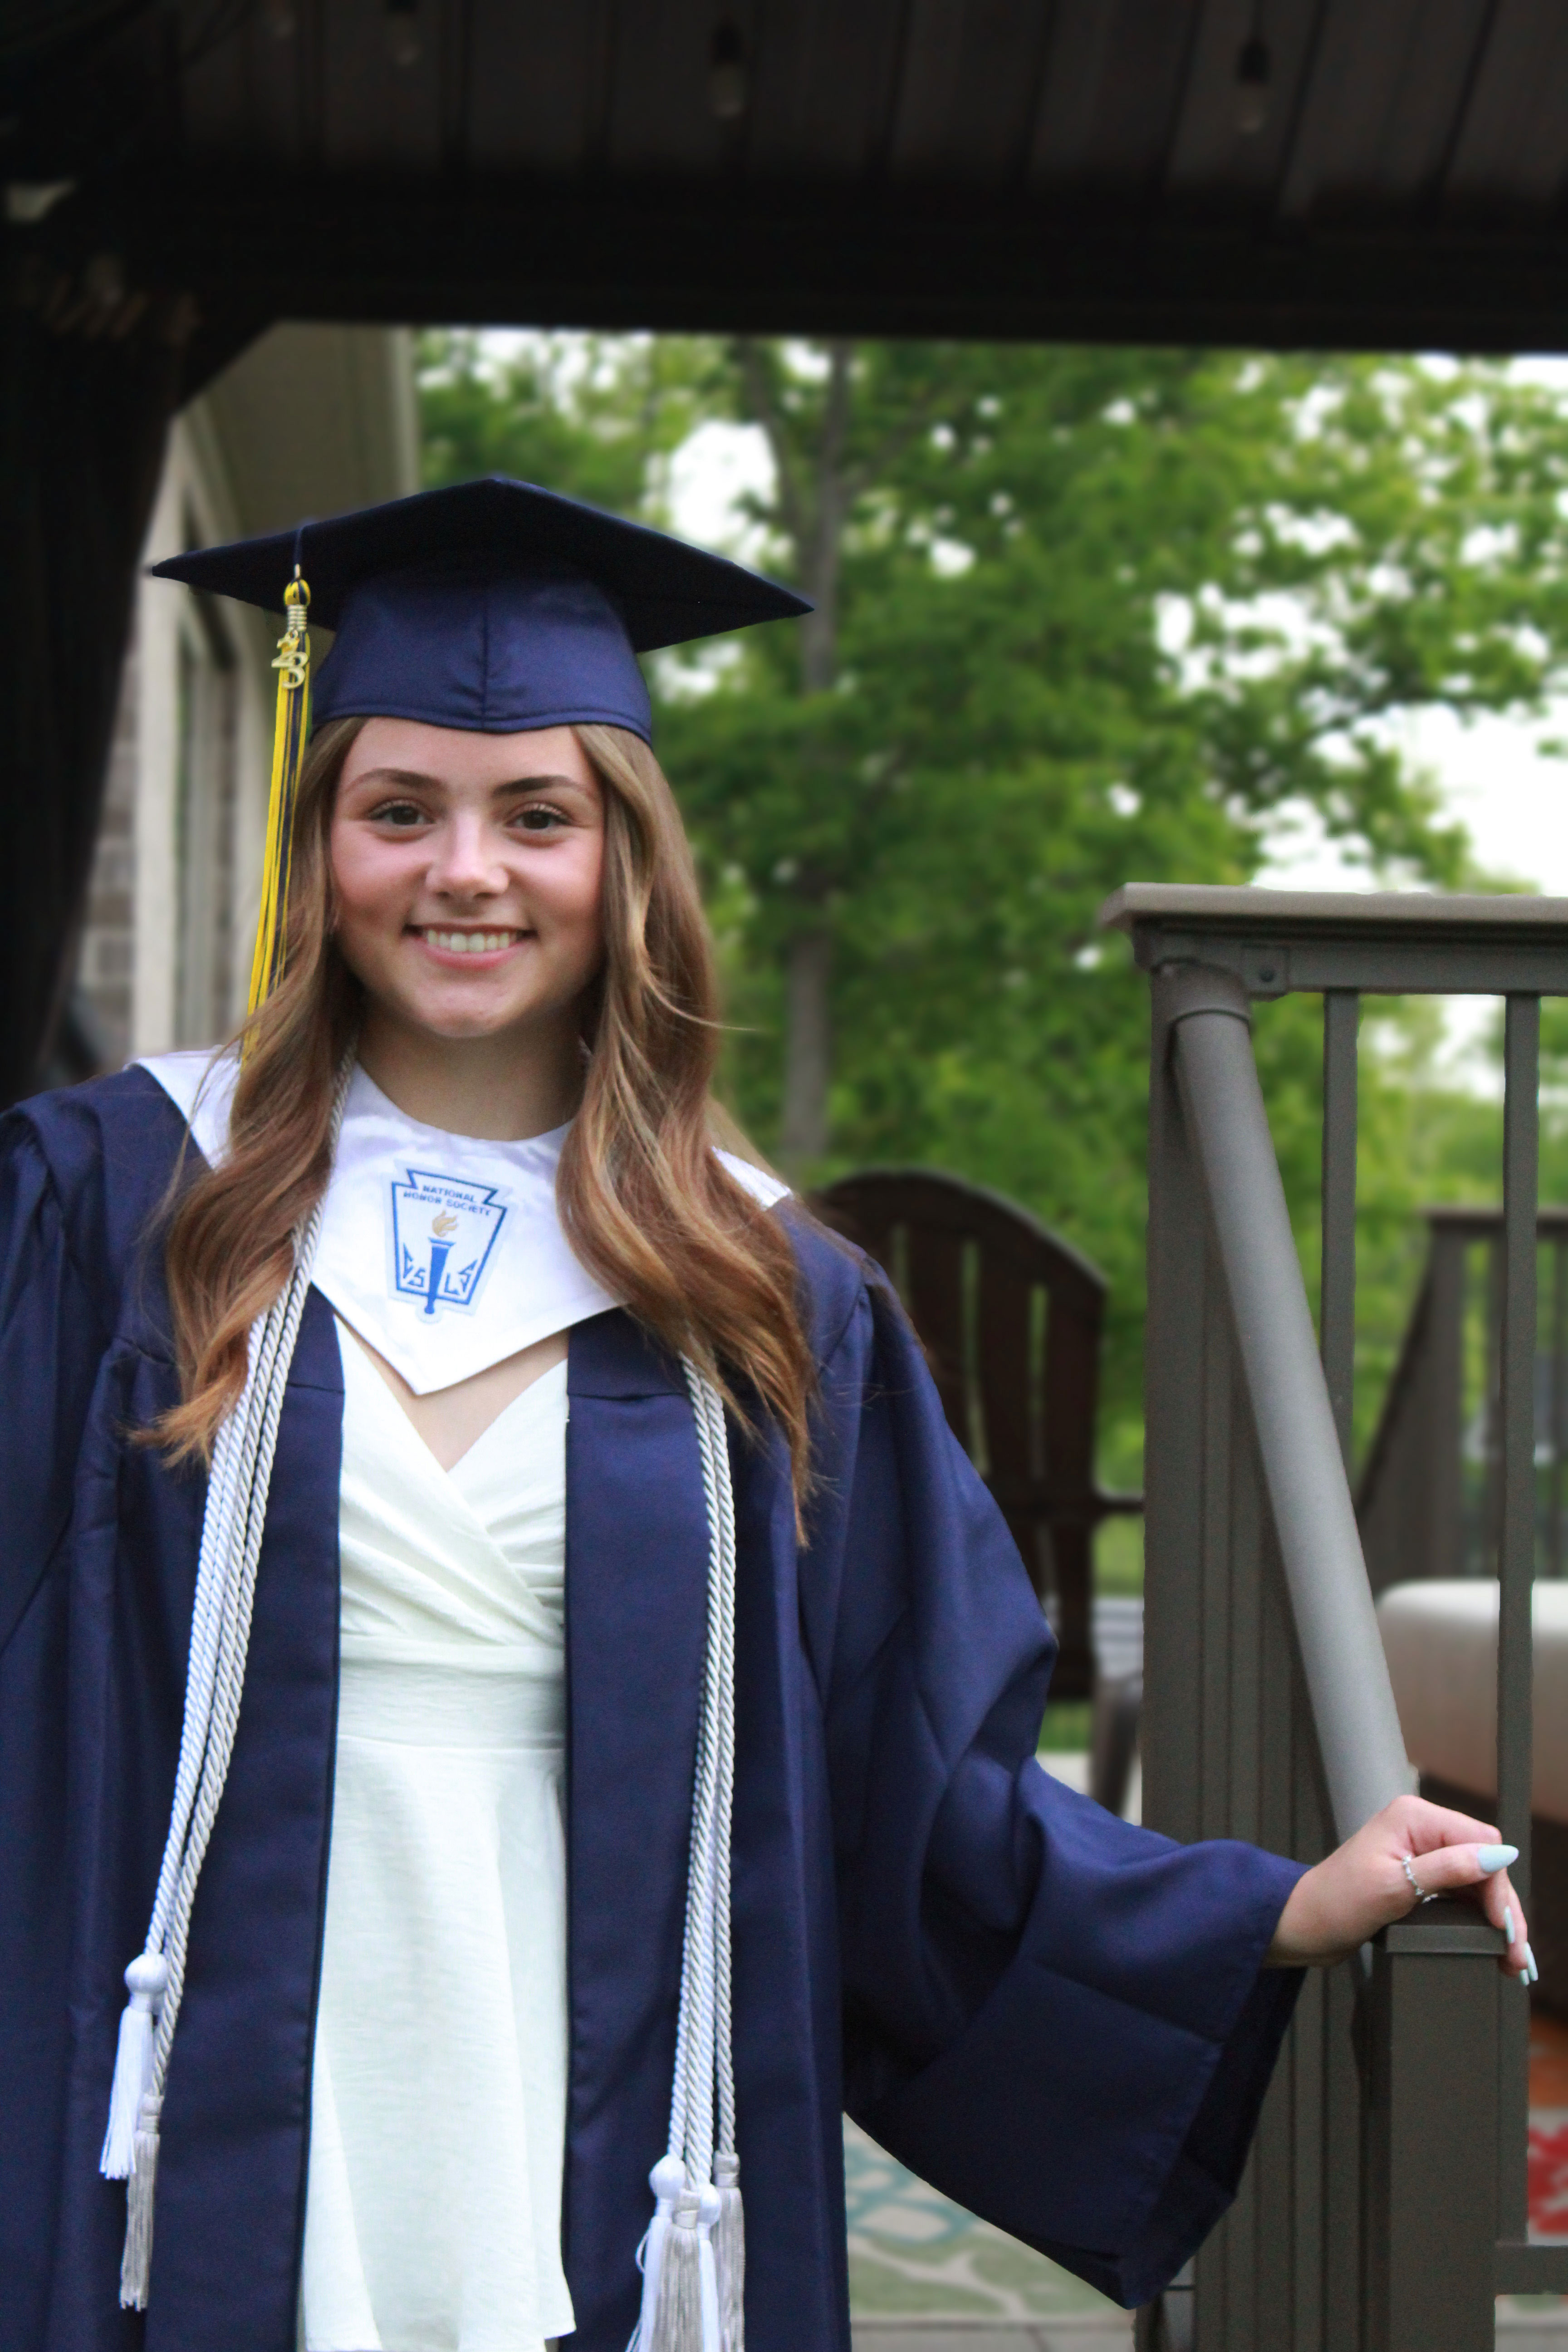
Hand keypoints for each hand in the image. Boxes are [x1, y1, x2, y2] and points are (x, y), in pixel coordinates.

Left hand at [1265, 1793, 1534, 1979]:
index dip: (1496, 1882)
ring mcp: (1419, 1852)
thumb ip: (1448, 1869)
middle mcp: (1419, 1828)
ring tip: (1509, 1957)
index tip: (1501, 1925)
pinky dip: (1477, 1916)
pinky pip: (1460, 1891)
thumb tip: (1496, 1855)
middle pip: (1483, 1861)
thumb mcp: (1395, 1887)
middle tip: (1515, 1953)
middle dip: (1502, 1906)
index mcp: (1413, 1817)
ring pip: (1477, 1880)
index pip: (1479, 1841)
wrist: (1304, 1925)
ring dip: (1495, 1916)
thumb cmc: (1336, 1903)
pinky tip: (1490, 1940)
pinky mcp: (1418, 1876)